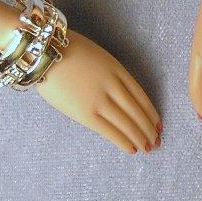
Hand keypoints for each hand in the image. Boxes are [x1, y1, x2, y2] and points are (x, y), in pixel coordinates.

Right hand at [36, 30, 160, 153]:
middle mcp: (113, 86)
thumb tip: (115, 95)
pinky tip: (132, 149)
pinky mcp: (85, 113)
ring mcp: (100, 100)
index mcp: (117, 70)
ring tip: (148, 148)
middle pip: (137, 111)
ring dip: (140, 137)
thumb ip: (109, 75)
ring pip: (127, 123)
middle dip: (148, 128)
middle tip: (156, 140)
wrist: (44, 52)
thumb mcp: (97, 58)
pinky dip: (123, 140)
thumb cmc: (65, 51)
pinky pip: (109, 130)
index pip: (141, 96)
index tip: (157, 123)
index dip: (151, 112)